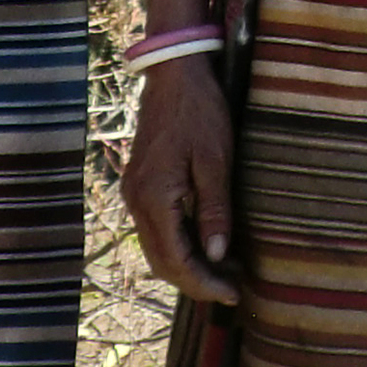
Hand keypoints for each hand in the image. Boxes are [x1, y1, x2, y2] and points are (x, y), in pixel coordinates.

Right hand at [121, 57, 238, 306]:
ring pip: (156, 247)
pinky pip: (155, 227)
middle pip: (162, 261)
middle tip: (232, 287)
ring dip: (187, 264)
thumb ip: (215, 209)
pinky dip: (178, 243)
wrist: (175, 73)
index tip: (233, 292)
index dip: (203, 282)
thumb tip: (218, 254)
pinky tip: (204, 241)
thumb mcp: (216, 159)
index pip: (176, 260)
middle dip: (195, 280)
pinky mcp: (139, 184)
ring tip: (224, 269)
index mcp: (154, 196)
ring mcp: (134, 192)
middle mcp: (137, 200)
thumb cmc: (200, 111)